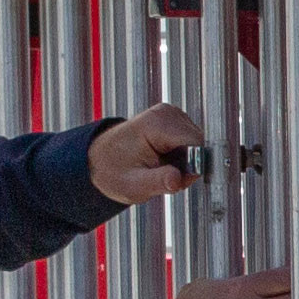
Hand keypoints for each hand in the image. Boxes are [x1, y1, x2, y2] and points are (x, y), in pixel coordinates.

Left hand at [90, 109, 207, 205]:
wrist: (100, 159)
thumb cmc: (114, 171)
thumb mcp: (134, 185)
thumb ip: (158, 182)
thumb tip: (177, 180)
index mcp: (156, 124)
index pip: (195, 143)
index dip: (192, 165)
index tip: (176, 178)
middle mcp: (166, 113)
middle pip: (198, 143)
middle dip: (188, 164)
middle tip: (165, 175)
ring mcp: (171, 113)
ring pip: (197, 143)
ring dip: (185, 160)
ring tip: (162, 167)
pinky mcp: (174, 118)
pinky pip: (192, 140)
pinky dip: (183, 154)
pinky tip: (165, 158)